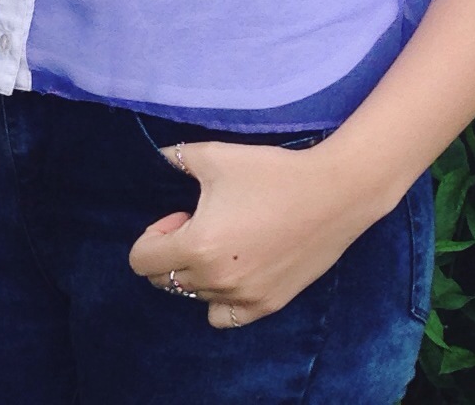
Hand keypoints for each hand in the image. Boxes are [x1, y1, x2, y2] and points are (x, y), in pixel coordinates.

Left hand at [126, 138, 375, 328]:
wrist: (333, 193)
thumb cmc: (272, 172)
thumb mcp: (215, 157)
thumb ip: (175, 158)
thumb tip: (154, 158)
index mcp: (197, 247)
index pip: (141, 261)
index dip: (154, 234)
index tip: (180, 214)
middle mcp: (215, 281)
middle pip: (164, 281)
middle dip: (172, 252)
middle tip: (202, 223)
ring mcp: (242, 298)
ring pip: (195, 297)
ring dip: (197, 272)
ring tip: (225, 241)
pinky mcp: (267, 306)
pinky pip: (224, 317)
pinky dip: (219, 300)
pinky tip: (235, 272)